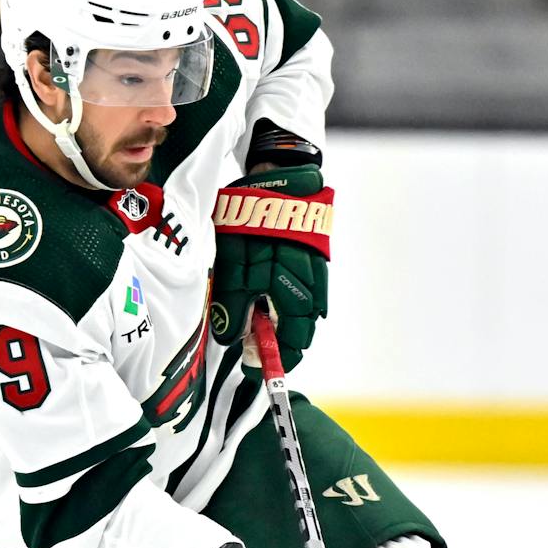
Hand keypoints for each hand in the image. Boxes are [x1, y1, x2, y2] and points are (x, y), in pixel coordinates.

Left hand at [210, 166, 332, 368]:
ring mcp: (316, 274)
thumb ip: (235, 305)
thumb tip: (232, 338)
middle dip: (276, 344)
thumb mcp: (234, 265)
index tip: (255, 369)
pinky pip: (304, 292)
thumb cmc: (253, 220)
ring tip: (255, 319)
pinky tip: (270, 296)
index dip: (275, 362)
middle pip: (300, 333)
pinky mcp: (314, 260)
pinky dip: (286, 302)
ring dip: (280, 322)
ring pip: (301, 313)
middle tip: (251, 348)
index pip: (294, 344)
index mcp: (296, 295)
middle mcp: (313, 290)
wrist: (279, 178)